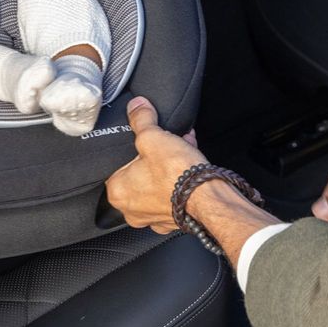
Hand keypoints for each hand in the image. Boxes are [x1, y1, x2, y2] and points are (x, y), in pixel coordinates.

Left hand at [105, 96, 207, 232]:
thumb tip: (136, 107)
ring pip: (158, 183)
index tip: (143, 141)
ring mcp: (155, 218)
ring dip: (169, 165)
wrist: (210, 199)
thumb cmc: (177, 175)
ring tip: (179, 147)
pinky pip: (174, 193)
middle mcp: (133, 210)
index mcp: (118, 192)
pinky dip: (181, 177)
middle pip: (140, 174)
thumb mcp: (152, 136)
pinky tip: (189, 158)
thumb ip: (141, 119)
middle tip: (161, 146)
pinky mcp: (175, 220)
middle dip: (153, 157)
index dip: (132, 150)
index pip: (117, 165)